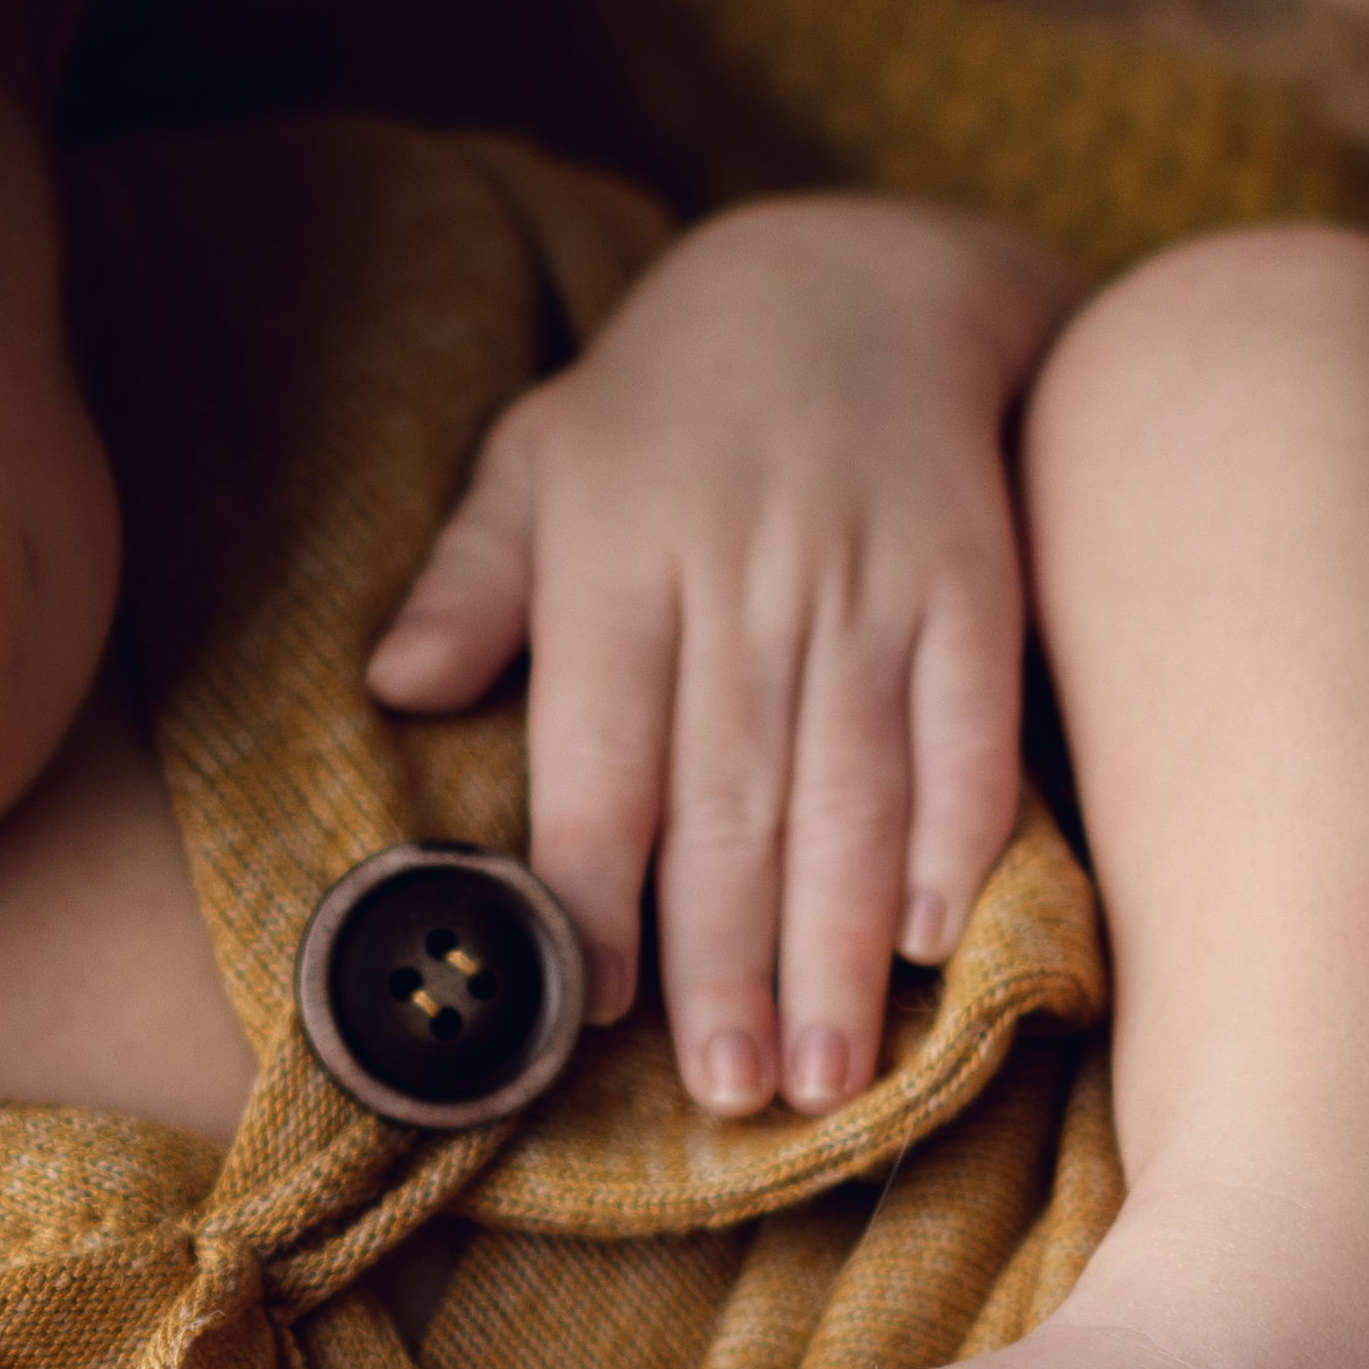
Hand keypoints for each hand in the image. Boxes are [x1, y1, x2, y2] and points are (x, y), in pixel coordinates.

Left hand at [366, 197, 1074, 1117]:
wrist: (858, 277)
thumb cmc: (671, 405)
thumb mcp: (544, 454)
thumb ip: (475, 579)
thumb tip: (396, 681)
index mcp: (621, 552)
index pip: (605, 751)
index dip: (601, 884)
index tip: (600, 1003)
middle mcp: (745, 572)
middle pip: (733, 795)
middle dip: (729, 957)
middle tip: (725, 1091)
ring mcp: (868, 578)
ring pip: (851, 784)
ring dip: (837, 939)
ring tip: (823, 1070)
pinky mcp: (973, 581)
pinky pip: (967, 723)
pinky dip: (957, 831)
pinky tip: (933, 935)